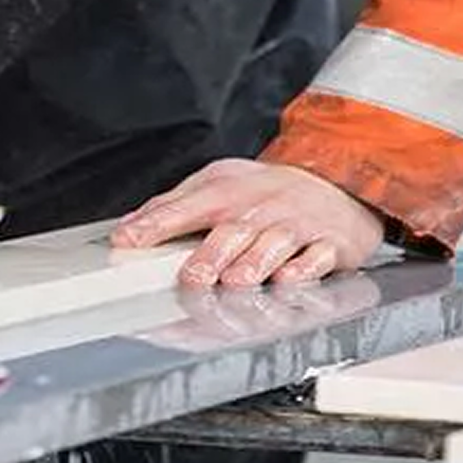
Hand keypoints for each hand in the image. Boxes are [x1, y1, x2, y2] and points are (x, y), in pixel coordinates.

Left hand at [110, 160, 383, 287]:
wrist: (334, 180)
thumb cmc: (266, 190)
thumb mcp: (217, 183)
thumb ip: (172, 206)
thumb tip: (127, 229)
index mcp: (227, 191)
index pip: (186, 206)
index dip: (156, 224)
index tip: (128, 241)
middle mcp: (261, 208)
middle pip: (233, 231)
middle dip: (211, 256)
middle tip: (191, 278)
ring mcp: (296, 226)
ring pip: (274, 245)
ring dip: (254, 265)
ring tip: (236, 282)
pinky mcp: (329, 244)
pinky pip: (316, 258)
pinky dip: (303, 271)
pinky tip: (288, 280)